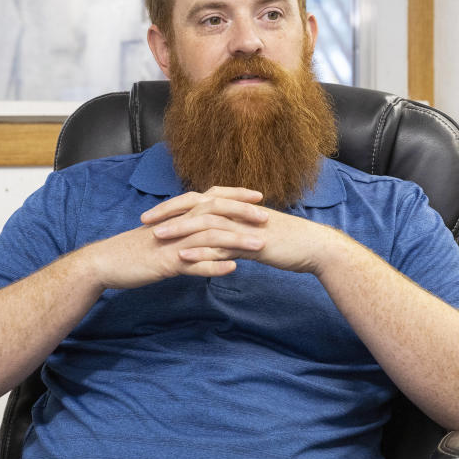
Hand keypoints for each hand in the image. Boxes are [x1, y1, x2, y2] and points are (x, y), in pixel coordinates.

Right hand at [86, 186, 269, 289]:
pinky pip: (193, 264)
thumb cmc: (136, 249)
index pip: (212, 198)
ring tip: (260, 246)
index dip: (236, 196)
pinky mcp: (166, 262)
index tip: (259, 196)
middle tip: (267, 217)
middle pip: (215, 212)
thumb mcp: (164, 235)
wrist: (107, 262)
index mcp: (179, 215)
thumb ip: (185, 229)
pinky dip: (214, 266)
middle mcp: (178, 224)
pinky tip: (234, 269)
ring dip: (236, 241)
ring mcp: (173, 243)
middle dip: (243, 213)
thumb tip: (204, 229)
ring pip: (209, 238)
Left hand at [144, 187, 341, 275]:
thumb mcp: (255, 234)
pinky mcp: (251, 243)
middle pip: (195, 206)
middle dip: (168, 212)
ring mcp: (243, 226)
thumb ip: (235, 233)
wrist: (313, 247)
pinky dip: (200, 251)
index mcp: (235, 207)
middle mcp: (236, 212)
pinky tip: (182, 258)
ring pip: (205, 224)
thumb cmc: (287, 242)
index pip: (198, 201)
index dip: (175, 205)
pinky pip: (221, 246)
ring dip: (179, 230)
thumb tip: (217, 240)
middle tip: (144, 221)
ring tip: (156, 238)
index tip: (153, 214)